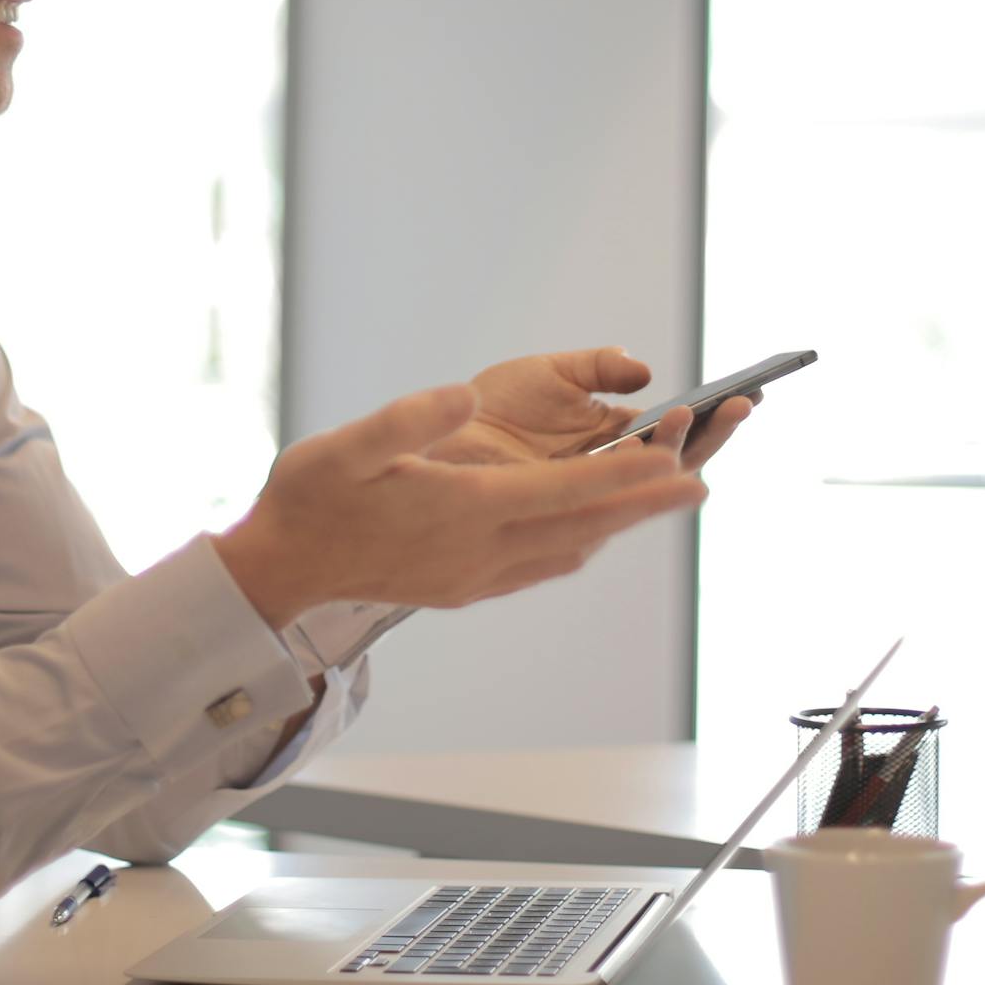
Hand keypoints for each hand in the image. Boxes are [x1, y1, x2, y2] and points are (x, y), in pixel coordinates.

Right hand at [211, 383, 708, 628]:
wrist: (282, 569)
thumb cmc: (311, 497)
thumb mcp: (346, 444)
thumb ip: (406, 420)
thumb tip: (462, 396)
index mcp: (461, 509)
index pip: (563, 492)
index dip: (624, 477)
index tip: (676, 461)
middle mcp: (479, 550)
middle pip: (582, 526)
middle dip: (643, 503)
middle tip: (701, 482)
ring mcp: (474, 575)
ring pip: (567, 550)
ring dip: (616, 524)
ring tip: (659, 500)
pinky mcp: (464, 587)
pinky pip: (540, 567)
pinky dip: (578, 544)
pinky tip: (588, 533)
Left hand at [429, 346, 756, 472]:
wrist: (443, 436)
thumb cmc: (493, 407)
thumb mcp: (553, 372)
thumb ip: (601, 368)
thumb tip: (646, 371)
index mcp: (615, 435)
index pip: (677, 430)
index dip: (712, 414)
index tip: (747, 391)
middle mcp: (613, 469)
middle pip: (679, 460)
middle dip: (712, 434)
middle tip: (741, 406)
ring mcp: (595, 495)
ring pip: (655, 483)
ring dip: (679, 451)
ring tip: (690, 419)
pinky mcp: (572, 514)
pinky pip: (618, 502)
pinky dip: (638, 478)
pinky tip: (652, 451)